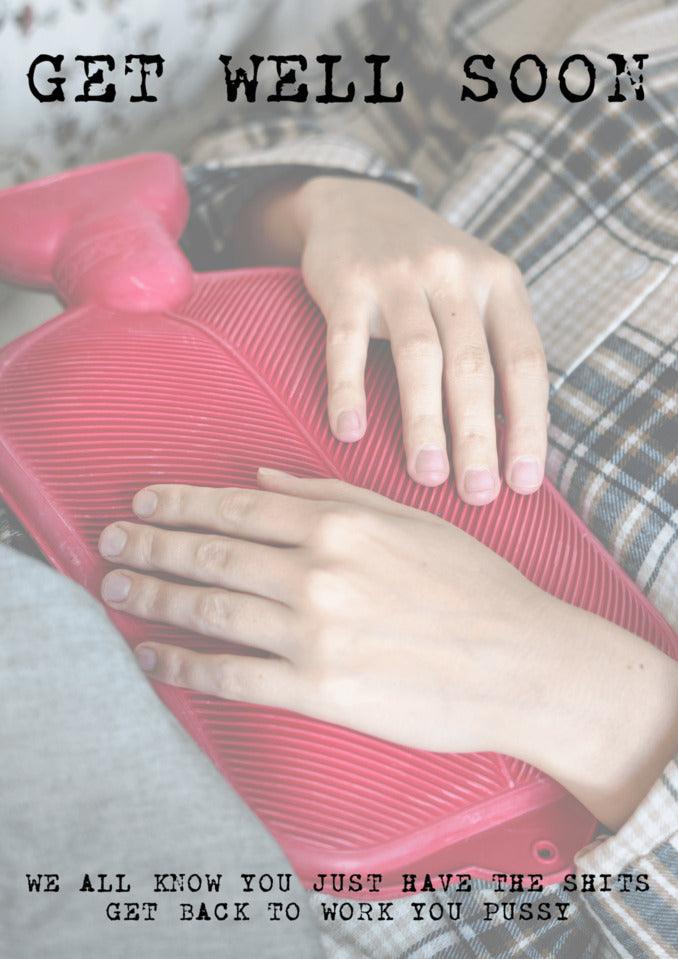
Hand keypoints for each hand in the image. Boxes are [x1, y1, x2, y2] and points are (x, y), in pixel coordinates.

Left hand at [99, 471, 677, 827]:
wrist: (523, 663)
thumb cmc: (475, 586)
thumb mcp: (410, 519)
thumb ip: (332, 495)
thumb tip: (264, 480)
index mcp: (341, 524)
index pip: (238, 508)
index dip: (181, 504)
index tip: (144, 503)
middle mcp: (318, 572)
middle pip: (211, 554)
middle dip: (151, 546)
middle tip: (110, 544)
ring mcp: (315, 633)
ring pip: (210, 610)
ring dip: (154, 598)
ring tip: (116, 591)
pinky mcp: (320, 690)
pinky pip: (232, 676)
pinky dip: (183, 666)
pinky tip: (154, 658)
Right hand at [236, 176, 548, 501]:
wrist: (359, 205)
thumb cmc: (428, 271)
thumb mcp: (476, 291)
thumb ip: (495, 349)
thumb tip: (513, 444)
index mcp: (499, 283)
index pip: (525, 362)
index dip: (528, 425)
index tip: (524, 482)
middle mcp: (454, 275)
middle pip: (473, 366)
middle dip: (477, 438)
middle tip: (478, 495)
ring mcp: (398, 275)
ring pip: (419, 357)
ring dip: (424, 422)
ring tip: (427, 476)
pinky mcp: (346, 283)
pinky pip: (346, 344)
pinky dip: (348, 391)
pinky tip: (350, 434)